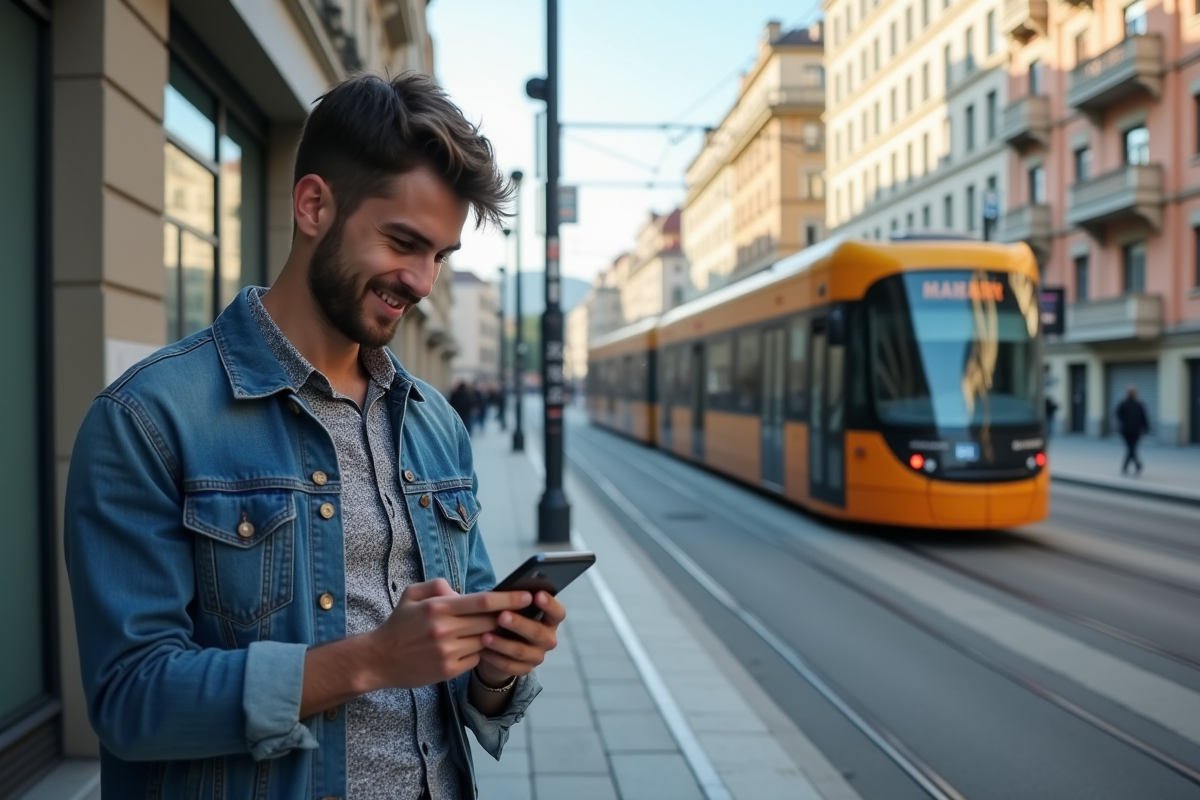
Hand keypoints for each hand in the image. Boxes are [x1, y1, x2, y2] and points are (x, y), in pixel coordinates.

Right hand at [364, 578, 532, 689]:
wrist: (379, 660)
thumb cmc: (399, 624)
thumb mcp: (412, 595)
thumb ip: (438, 586)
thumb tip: (463, 592)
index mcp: (438, 607)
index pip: (483, 601)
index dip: (509, 599)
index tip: (527, 595)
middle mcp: (445, 630)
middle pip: (489, 622)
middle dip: (509, 617)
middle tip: (526, 612)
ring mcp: (448, 652)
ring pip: (486, 641)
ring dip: (496, 636)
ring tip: (506, 630)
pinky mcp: (449, 671)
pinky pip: (476, 659)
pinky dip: (481, 653)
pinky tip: (481, 647)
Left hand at [475, 591, 565, 685]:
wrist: (502, 648)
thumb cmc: (510, 619)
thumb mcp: (514, 609)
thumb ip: (516, 602)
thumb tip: (506, 592)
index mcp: (550, 620)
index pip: (558, 613)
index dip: (550, 604)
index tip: (537, 595)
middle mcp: (548, 639)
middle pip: (537, 632)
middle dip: (518, 624)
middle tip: (502, 616)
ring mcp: (537, 656)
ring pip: (521, 651)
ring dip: (502, 643)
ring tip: (485, 636)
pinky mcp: (524, 669)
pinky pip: (510, 666)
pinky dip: (495, 658)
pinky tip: (482, 651)